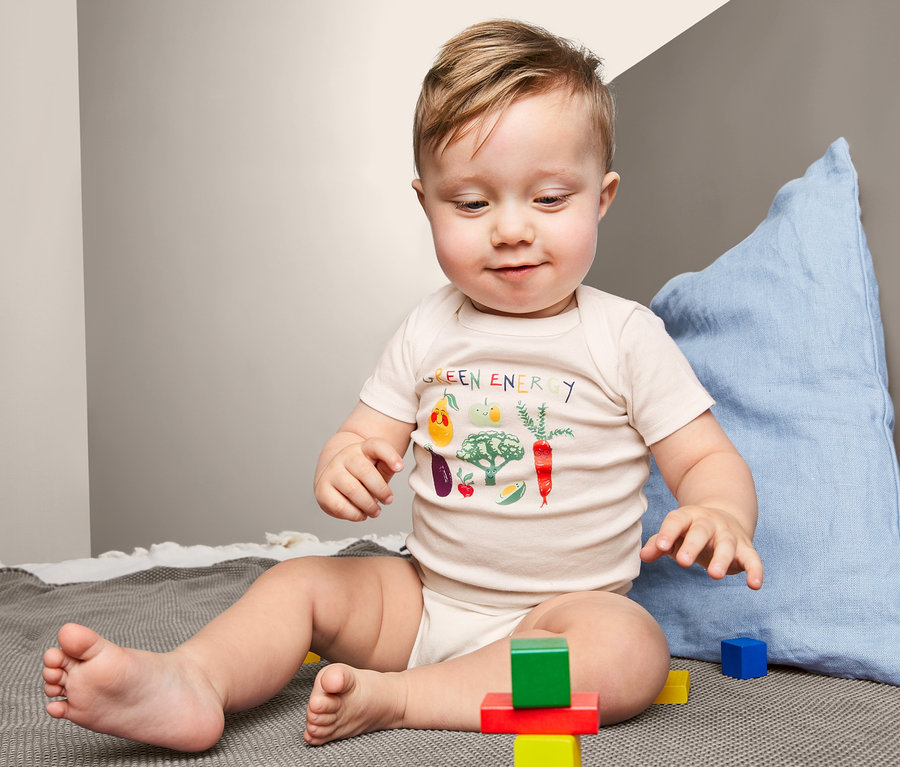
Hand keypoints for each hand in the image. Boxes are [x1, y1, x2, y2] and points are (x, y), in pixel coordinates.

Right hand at [314, 438, 403, 521]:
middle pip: (366, 472)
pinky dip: (354, 514)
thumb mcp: (378, 467)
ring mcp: (331, 472)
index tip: (400, 468)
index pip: (376, 445)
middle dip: (381, 490)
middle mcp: (344, 456)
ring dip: (369, 505)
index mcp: (362, 448)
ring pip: (353, 490)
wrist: (335, 477)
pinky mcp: (322, 491)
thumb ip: (387, 465)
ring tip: (375, 511)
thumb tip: (397, 466)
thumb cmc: (362, 474)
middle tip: (388, 500)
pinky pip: (340, 506)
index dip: (390, 455)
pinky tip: (361, 514)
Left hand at [640, 504, 763, 589]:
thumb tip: (643, 555)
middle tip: (683, 562)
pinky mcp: (746, 548)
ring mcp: (729, 534)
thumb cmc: (690, 531)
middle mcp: (710, 523)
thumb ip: (659, 544)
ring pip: (727, 544)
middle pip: (701, 531)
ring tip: (714, 575)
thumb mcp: (674, 535)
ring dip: (721, 559)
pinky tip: (754, 585)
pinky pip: (753, 558)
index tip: (661, 547)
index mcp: (688, 517)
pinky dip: (755, 570)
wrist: (724, 516)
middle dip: (693, 545)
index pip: (676, 521)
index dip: (668, 533)